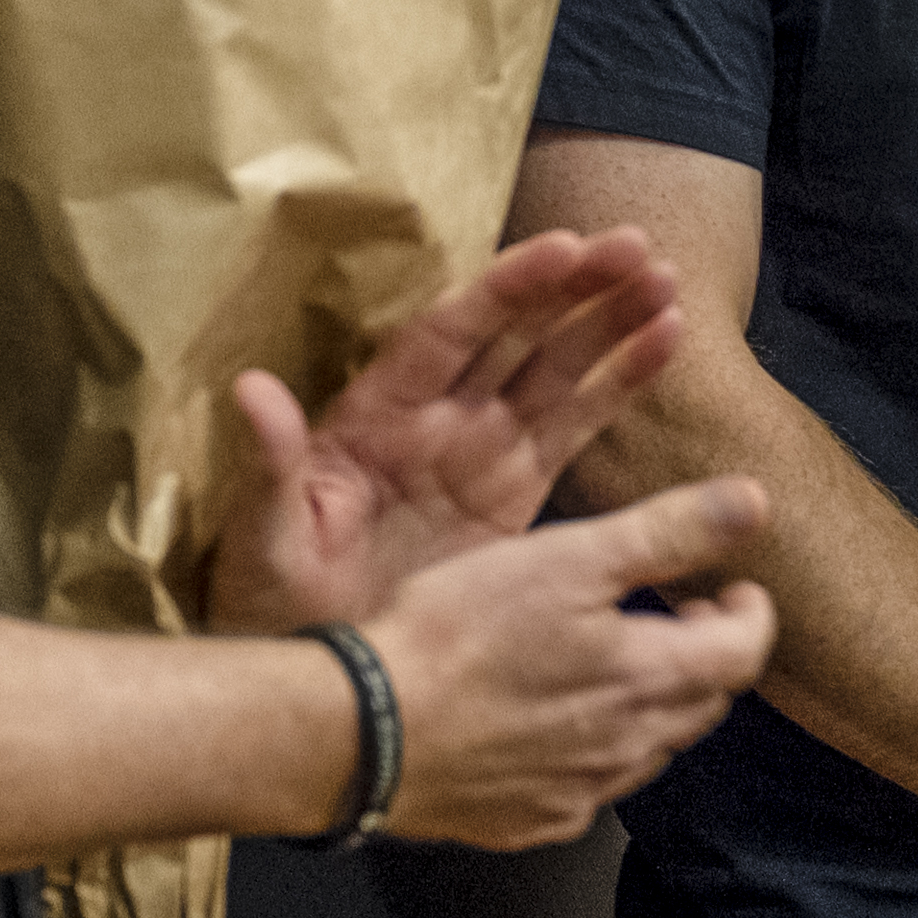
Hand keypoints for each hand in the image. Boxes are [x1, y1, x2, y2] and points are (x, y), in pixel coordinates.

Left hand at [205, 228, 683, 636]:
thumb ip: (270, 464)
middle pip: (514, 334)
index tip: (563, 248)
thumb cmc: (271, 592)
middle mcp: (437, 417)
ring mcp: (481, 451)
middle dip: (574, 289)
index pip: (450, 331)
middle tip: (636, 247)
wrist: (319, 670)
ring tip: (666, 283)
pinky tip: (665, 342)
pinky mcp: (516, 494)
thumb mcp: (265, 534)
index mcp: (379, 413)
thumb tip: (250, 390)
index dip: (508, 289)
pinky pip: (576, 427)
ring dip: (609, 324)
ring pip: (555, 369)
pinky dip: (620, 384)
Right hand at [346, 473, 773, 846]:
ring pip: (649, 748)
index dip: (749, 613)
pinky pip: (589, 787)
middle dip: (704, 656)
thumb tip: (753, 503)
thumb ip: (667, 531)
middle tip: (678, 615)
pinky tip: (553, 722)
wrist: (367, 731)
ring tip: (613, 662)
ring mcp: (581, 792)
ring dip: (651, 704)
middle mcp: (630, 746)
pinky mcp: (532, 820)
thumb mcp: (569, 558)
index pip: (744, 652)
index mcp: (649, 677)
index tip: (730, 588)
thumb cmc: (458, 634)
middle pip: (704, 703)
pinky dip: (593, 750)